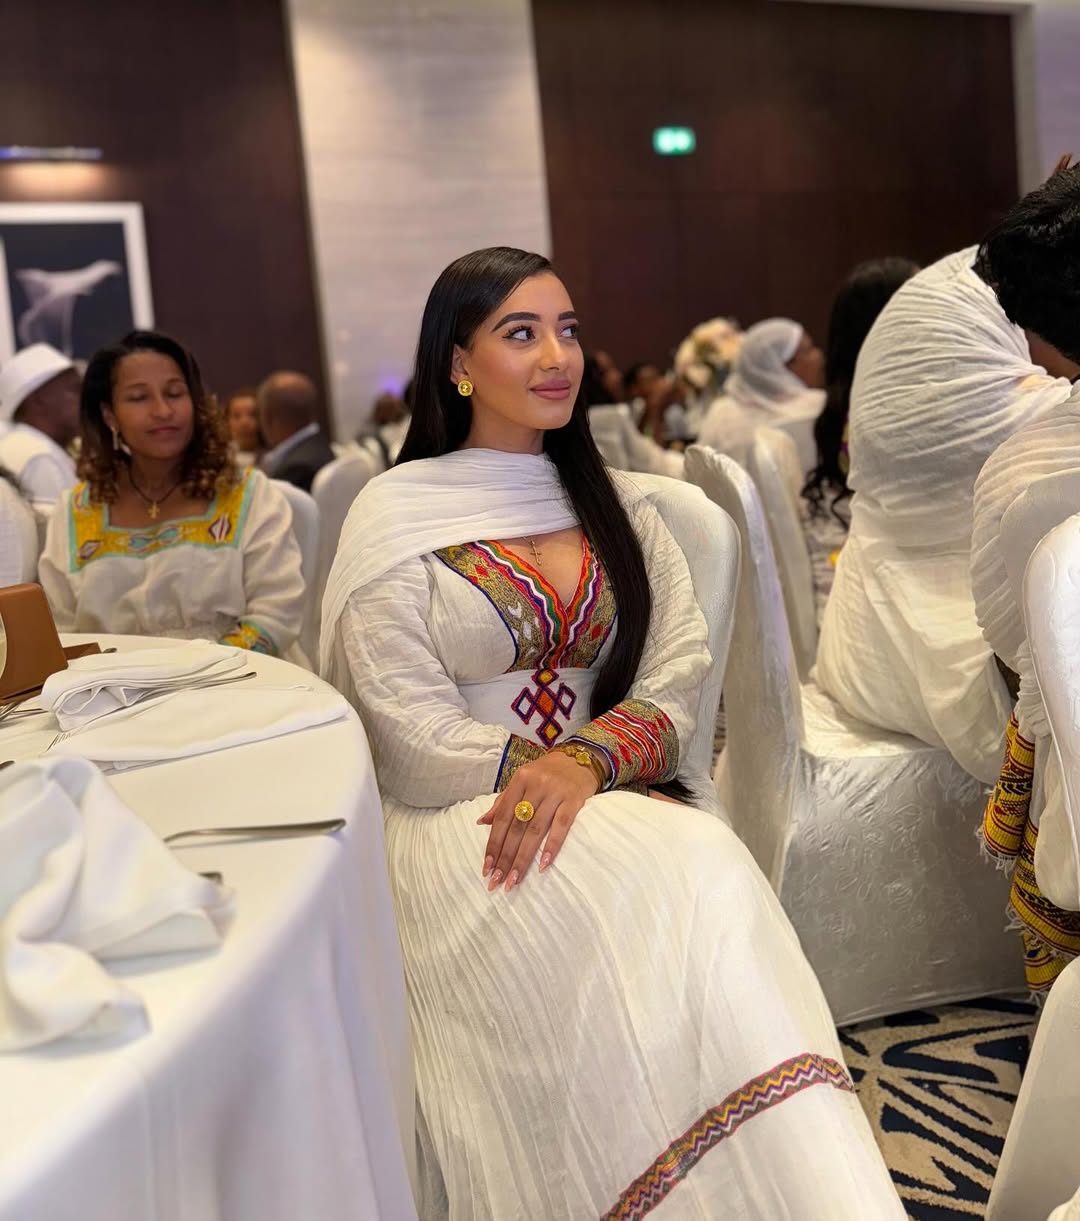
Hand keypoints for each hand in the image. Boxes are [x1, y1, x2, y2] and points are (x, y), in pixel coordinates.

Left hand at [477, 750, 599, 891]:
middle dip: (506, 857)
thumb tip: (483, 822)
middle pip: (517, 827)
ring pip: (535, 831)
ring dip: (524, 858)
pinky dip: (552, 847)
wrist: (581, 757)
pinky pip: (561, 827)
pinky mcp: (574, 800)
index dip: (494, 843)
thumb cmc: (549, 772)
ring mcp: (555, 793)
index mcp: (520, 780)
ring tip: (514, 880)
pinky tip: (544, 866)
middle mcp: (536, 785)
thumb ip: (504, 801)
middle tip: (497, 881)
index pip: (503, 817)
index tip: (487, 867)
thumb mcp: (523, 779)